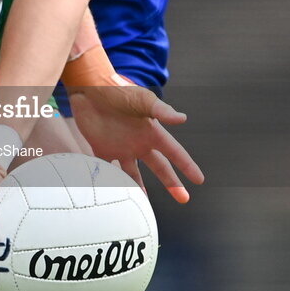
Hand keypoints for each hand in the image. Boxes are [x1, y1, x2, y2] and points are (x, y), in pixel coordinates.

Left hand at [69, 85, 203, 202]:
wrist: (90, 87)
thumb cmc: (119, 90)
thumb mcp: (142, 100)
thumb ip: (161, 111)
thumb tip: (183, 119)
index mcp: (152, 132)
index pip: (174, 152)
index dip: (187, 166)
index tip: (199, 180)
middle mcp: (139, 142)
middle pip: (159, 167)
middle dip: (172, 183)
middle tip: (184, 199)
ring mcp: (121, 146)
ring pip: (133, 173)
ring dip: (138, 188)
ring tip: (144, 203)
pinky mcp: (102, 147)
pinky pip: (107, 169)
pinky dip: (109, 180)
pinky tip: (113, 194)